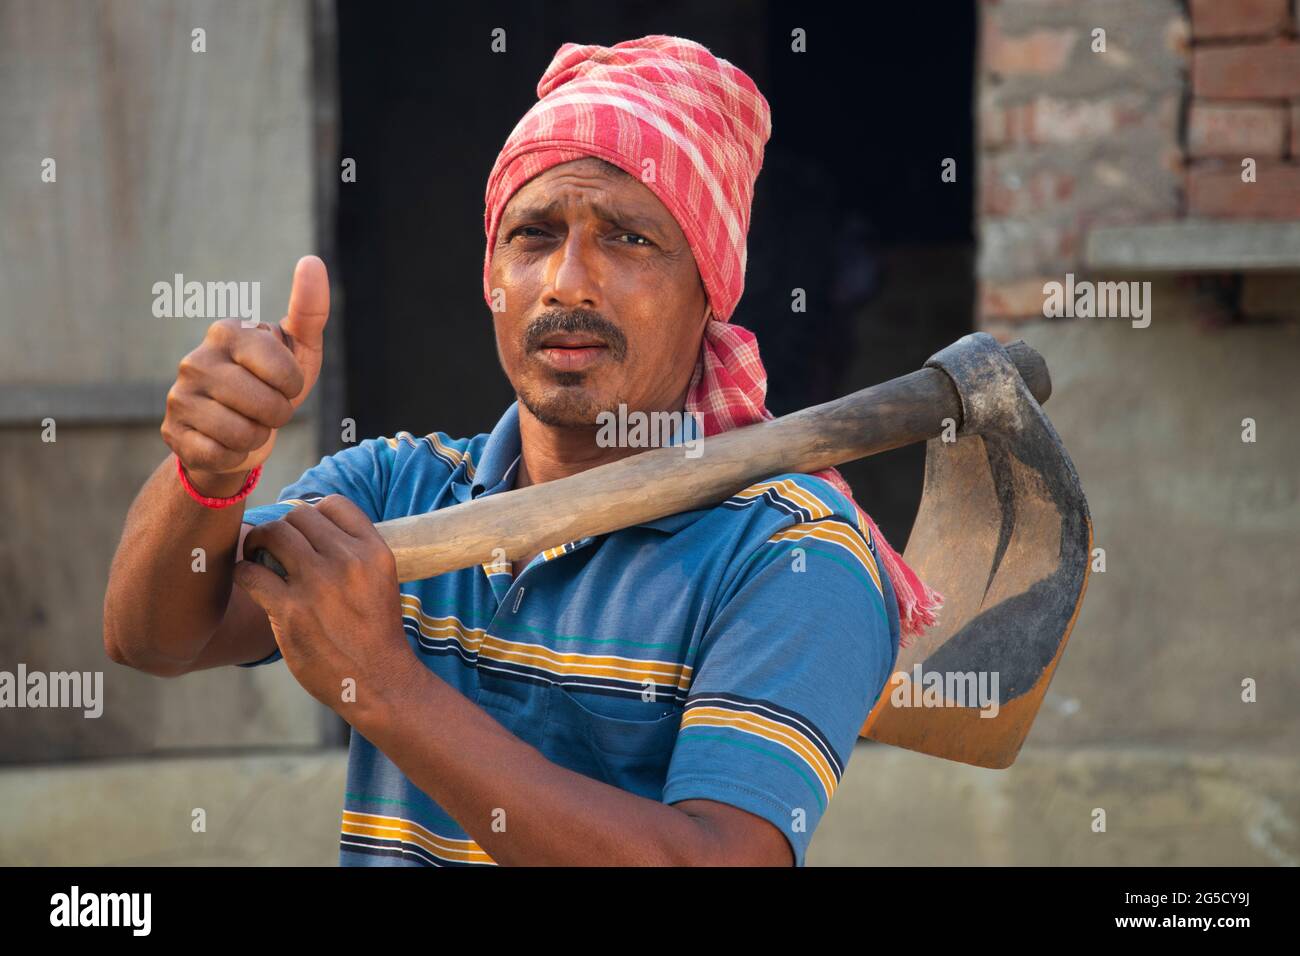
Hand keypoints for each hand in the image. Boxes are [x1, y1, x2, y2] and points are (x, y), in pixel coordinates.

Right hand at [161, 255, 329, 493]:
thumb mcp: (299, 349)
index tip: (282, 382)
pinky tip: (225, 442)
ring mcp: (179, 396)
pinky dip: (233, 456)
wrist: (235, 433)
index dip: (292, 387)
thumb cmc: (272, 385)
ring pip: (244, 434)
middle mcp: (196, 358)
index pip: (284, 372)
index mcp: (228, 332)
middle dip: (278, 416)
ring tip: (246, 423)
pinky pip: (220, 455)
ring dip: (256, 437)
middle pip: (267, 407)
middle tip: (265, 408)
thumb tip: (312, 261)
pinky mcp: (171, 432)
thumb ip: (309, 310)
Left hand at [233, 495, 417, 721]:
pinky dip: (244, 572)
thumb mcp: (382, 581)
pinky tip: (251, 582)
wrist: (380, 681)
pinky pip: (250, 572)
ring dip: (259, 542)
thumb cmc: (376, 633)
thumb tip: (313, 529)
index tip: (306, 533)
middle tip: (276, 547)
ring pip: (273, 534)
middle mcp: (347, 561)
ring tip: (259, 557)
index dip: (314, 514)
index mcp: (374, 551)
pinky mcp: (289, 611)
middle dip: (284, 528)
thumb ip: (354, 554)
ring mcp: (317, 584)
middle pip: (299, 516)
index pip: (335, 504)